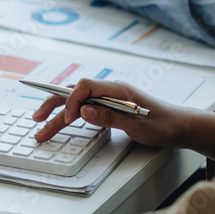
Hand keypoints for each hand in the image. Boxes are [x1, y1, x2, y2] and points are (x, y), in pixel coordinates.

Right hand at [33, 79, 214, 156]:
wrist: (178, 126)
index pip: (84, 87)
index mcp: (116, 88)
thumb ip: (108, 116)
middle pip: (74, 92)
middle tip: (37, 119)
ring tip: (40, 123)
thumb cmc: (162, 123)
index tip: (69, 119)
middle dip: (53, 104)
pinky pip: (84, 108)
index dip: (72, 102)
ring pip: (76, 102)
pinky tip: (61, 121)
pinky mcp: (109, 108)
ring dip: (57, 112)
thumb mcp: (136, 124)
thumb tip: (83, 112)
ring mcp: (108, 98)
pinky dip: (70, 115)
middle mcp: (109, 90)